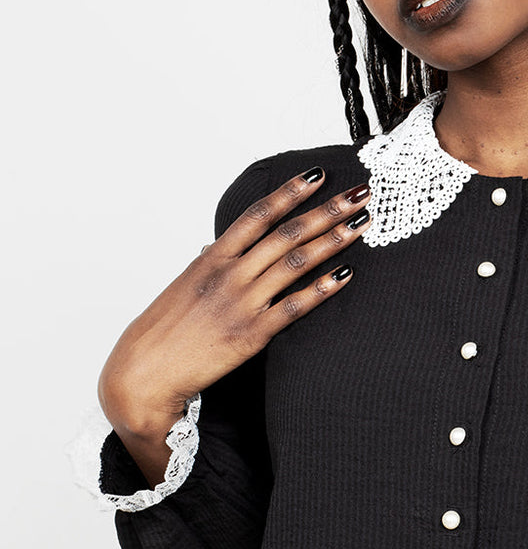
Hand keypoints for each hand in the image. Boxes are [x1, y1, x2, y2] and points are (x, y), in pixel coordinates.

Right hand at [98, 170, 370, 483]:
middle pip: (287, 233)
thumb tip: (219, 244)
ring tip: (361, 224)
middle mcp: (230, 274)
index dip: (290, 192)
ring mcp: (242, 302)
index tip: (318, 175)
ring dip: (333, 240)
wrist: (145, 372)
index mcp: (213, 258)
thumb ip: (210, 263)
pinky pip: (294, 306)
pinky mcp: (252, 334)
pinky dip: (322, 289)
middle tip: (359, 194)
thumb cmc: (166, 329)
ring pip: (295, 263)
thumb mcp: (186, 285)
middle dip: (327, 210)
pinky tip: (345, 274)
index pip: (258, 214)